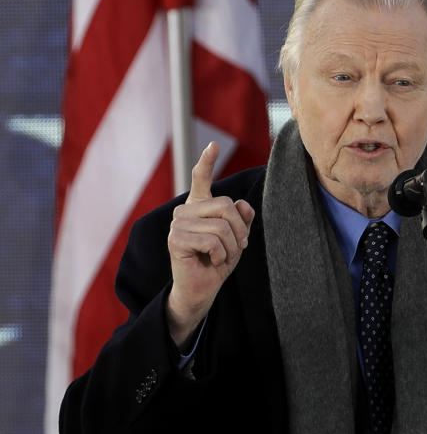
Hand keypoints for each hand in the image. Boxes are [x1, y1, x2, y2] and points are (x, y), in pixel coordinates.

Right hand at [165, 142, 254, 345]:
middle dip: (239, 229)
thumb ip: (242, 220)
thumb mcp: (236, 239)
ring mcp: (178, 224)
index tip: (213, 145)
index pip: (200, 179)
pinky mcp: (176, 239)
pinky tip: (212, 261)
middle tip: (236, 246)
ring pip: (221, 225)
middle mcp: (185, 211)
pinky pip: (212, 240)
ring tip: (222, 256)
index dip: (206, 162)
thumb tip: (244, 205)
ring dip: (231, 246)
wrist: (201, 289)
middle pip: (226, 205)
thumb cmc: (217, 262)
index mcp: (199, 207)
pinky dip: (221, 254)